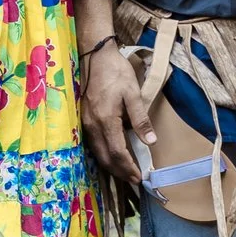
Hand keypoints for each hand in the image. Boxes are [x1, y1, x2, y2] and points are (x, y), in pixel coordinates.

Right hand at [80, 41, 154, 182]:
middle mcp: (92, 125)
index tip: (140, 177)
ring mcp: (86, 123)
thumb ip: (141, 119)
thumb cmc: (116, 72)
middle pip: (105, 157)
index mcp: (106, 119)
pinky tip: (113, 156)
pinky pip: (93, 144)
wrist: (95, 56)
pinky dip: (104, 155)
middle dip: (121, 172)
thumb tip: (151, 141)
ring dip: (112, 166)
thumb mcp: (133, 93)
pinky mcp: (84, 119)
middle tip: (135, 180)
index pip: (117, 152)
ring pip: (97, 153)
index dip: (128, 167)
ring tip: (127, 172)